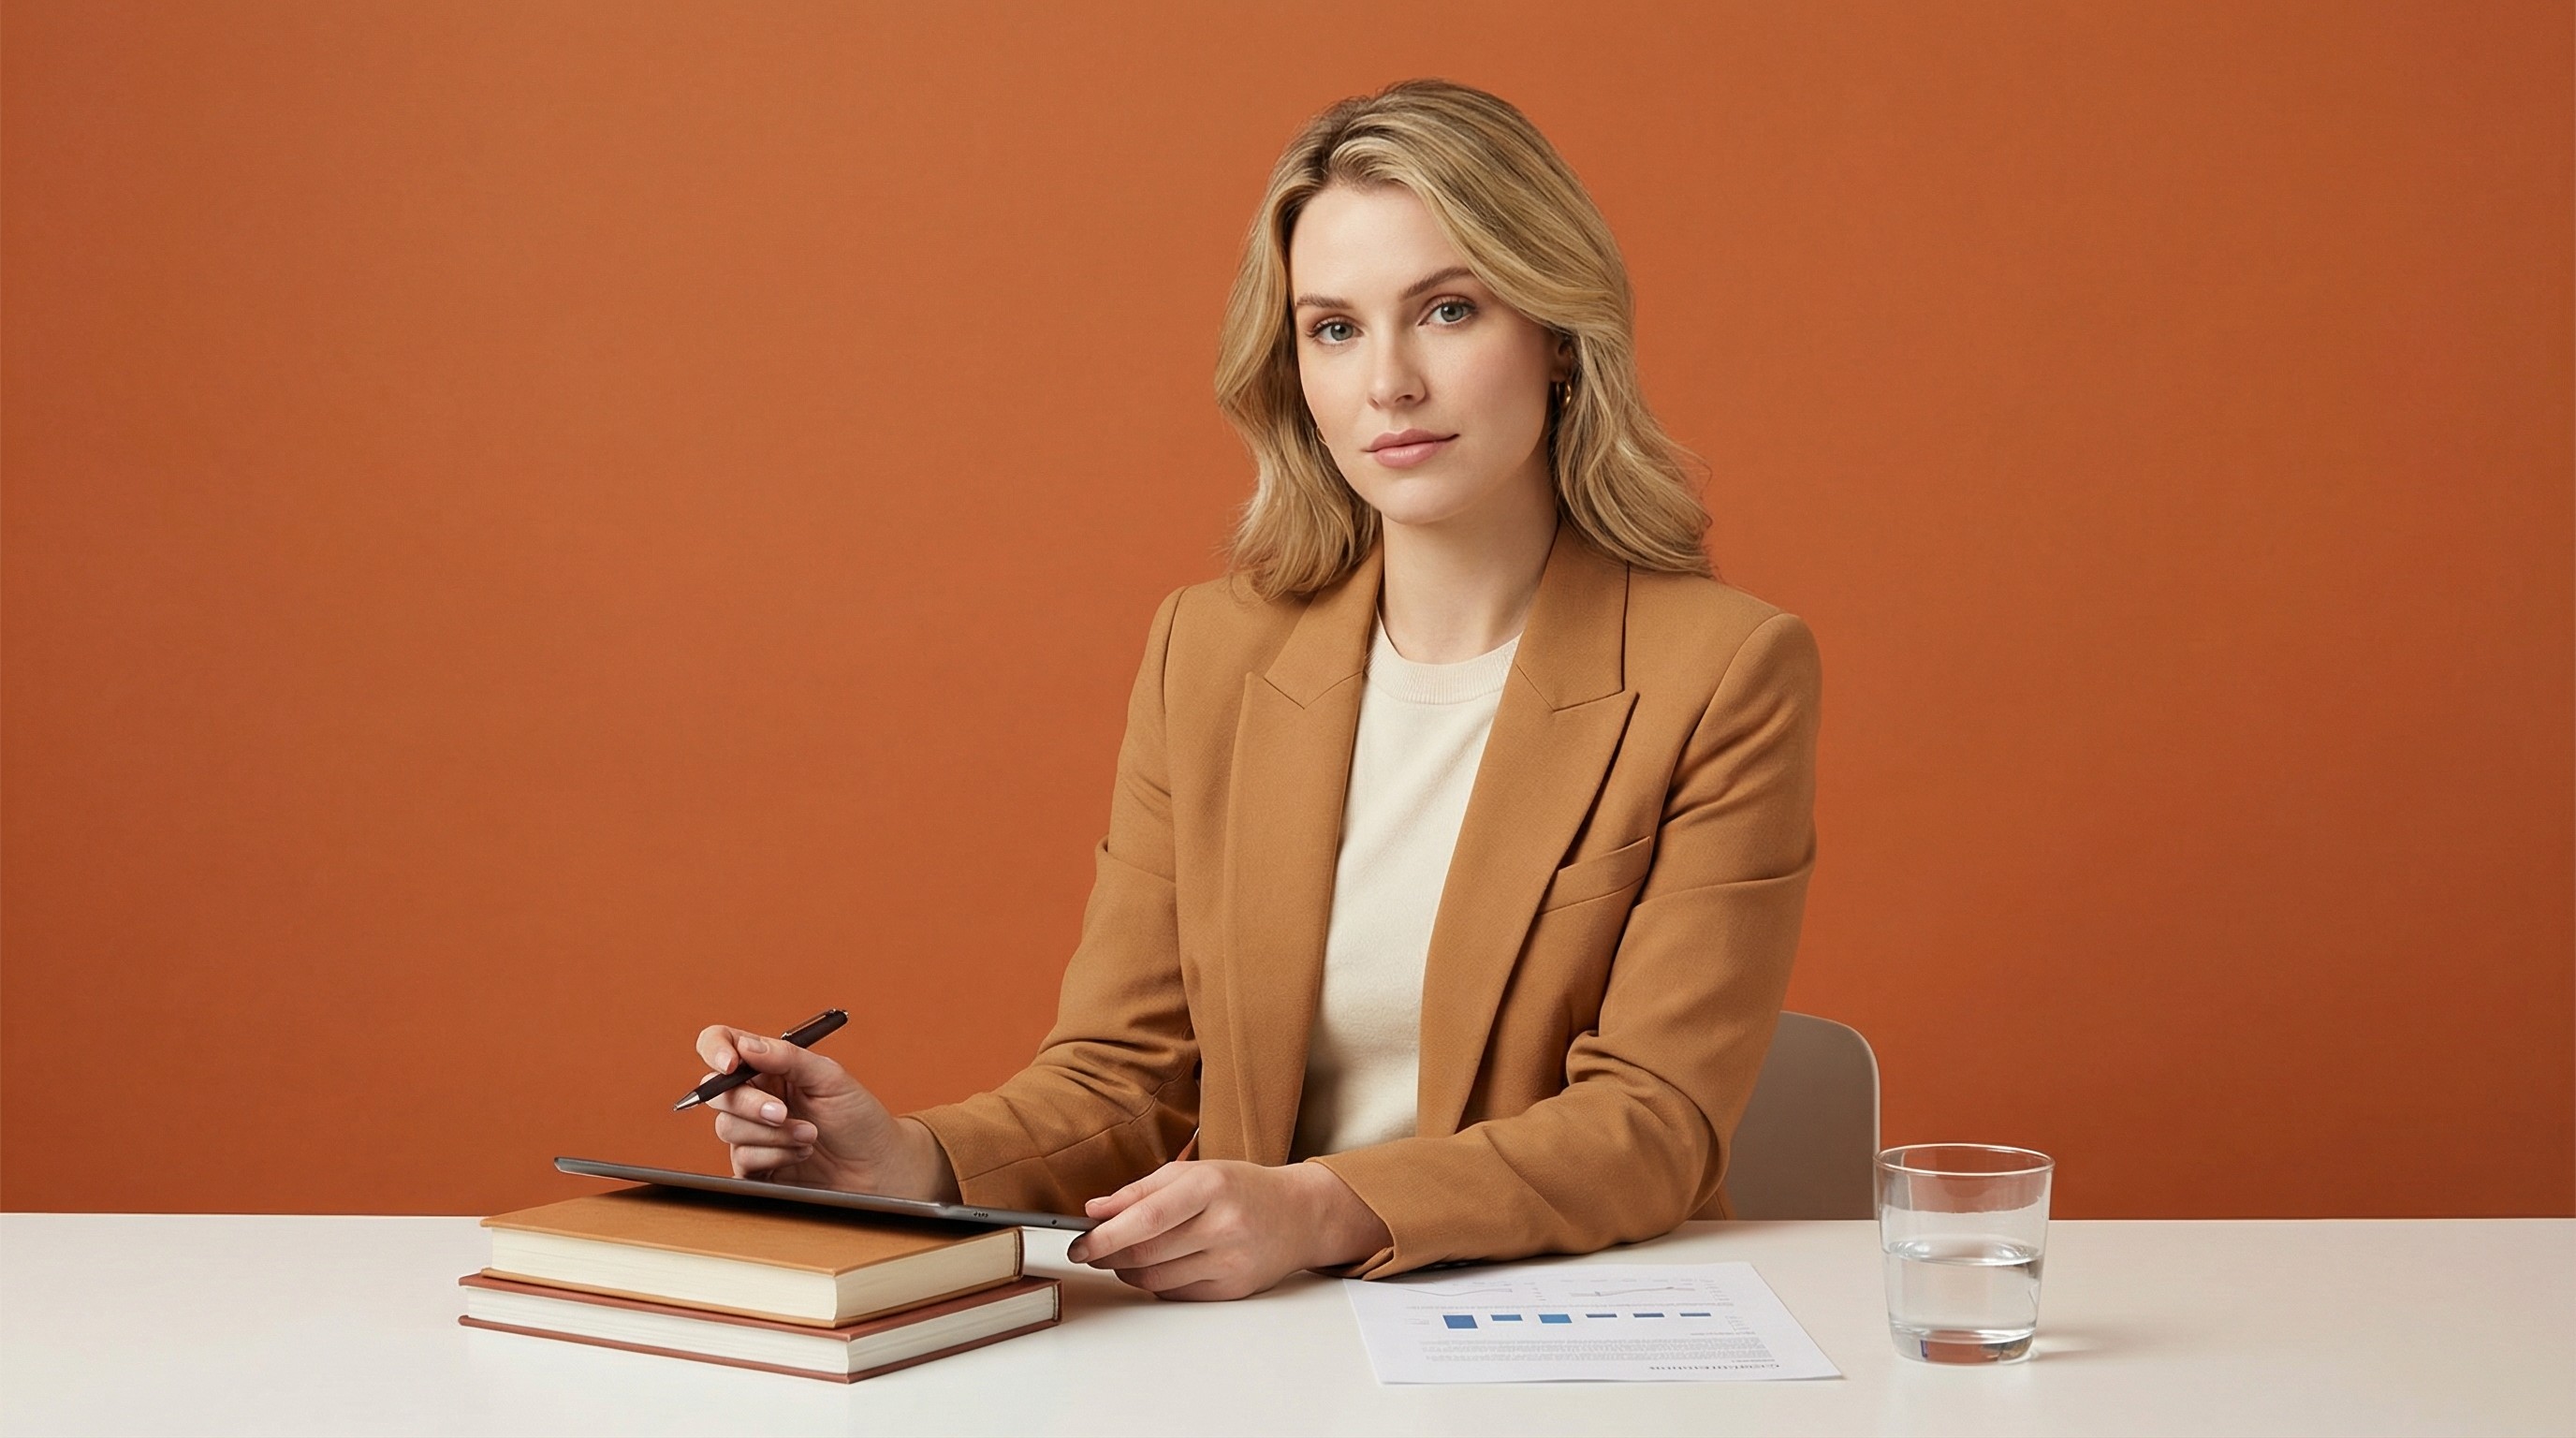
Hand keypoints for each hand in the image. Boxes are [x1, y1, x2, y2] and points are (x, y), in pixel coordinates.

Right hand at [691, 1023, 958, 1202]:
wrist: (877, 1169)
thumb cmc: (859, 1119)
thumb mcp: (830, 1078)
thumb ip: (788, 1057)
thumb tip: (746, 1045)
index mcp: (770, 1067)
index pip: (723, 1045)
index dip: (716, 1049)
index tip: (730, 1064)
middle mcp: (755, 1096)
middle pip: (717, 1092)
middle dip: (749, 1104)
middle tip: (782, 1113)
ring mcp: (752, 1133)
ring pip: (728, 1127)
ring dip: (772, 1134)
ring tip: (810, 1136)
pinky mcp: (754, 1166)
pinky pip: (742, 1159)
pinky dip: (774, 1155)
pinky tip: (802, 1155)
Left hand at [1063, 1159, 1389, 1300]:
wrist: (1298, 1215)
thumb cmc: (1240, 1189)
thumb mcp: (1194, 1172)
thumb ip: (1141, 1190)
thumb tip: (1095, 1210)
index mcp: (1209, 1186)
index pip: (1146, 1217)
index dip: (1105, 1235)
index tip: (1077, 1244)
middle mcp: (1223, 1225)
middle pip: (1146, 1252)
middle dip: (1107, 1255)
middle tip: (1090, 1251)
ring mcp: (1230, 1261)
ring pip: (1156, 1279)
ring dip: (1127, 1271)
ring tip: (1122, 1257)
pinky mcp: (1233, 1289)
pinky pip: (1176, 1294)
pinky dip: (1155, 1283)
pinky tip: (1157, 1267)